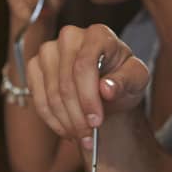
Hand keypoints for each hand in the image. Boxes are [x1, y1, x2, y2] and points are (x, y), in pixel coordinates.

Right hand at [26, 24, 149, 141]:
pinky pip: (38, 99)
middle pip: (65, 83)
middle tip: (89, 137)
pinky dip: (52, 120)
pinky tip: (67, 129)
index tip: (96, 122)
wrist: (107, 86)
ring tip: (81, 136)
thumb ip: (126, 81)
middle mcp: (69, 36)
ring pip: (51, 94)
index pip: (84, 65)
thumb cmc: (122, 78)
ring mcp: (48, 50)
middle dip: (77, 116)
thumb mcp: (136, 80)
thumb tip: (107, 88)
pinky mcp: (35, 66)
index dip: (88, 97)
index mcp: (98, 34)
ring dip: (65, 122)